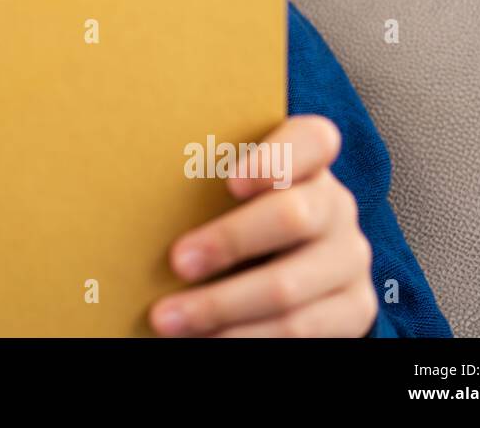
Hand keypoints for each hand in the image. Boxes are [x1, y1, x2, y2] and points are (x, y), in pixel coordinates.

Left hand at [149, 115, 378, 336]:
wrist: (296, 265)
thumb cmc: (242, 214)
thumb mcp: (230, 192)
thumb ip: (204, 183)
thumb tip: (126, 190)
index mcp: (309, 161)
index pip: (311, 140)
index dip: (275, 157)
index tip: (230, 182)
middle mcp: (335, 205)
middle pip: (293, 216)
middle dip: (229, 241)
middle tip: (177, 261)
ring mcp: (348, 258)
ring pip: (288, 285)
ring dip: (221, 306)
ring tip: (168, 319)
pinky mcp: (353, 308)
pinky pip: (300, 330)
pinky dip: (245, 337)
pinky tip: (206, 339)